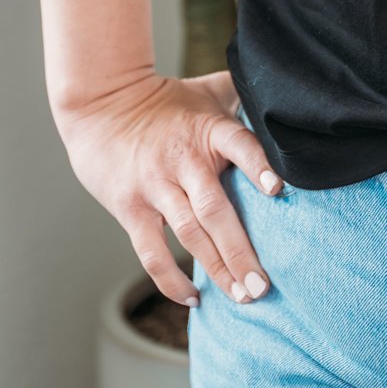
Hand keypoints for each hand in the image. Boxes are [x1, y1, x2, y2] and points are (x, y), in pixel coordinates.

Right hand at [56, 69, 284, 309]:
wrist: (103, 103)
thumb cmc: (166, 101)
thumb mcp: (208, 89)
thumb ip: (243, 95)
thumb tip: (283, 98)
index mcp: (209, 131)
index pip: (239, 145)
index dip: (258, 166)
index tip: (277, 191)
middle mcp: (184, 160)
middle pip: (215, 209)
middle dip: (240, 251)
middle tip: (263, 286)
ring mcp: (156, 186)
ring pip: (189, 235)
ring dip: (216, 269)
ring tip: (242, 296)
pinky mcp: (131, 209)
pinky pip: (152, 252)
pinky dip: (171, 280)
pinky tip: (194, 298)